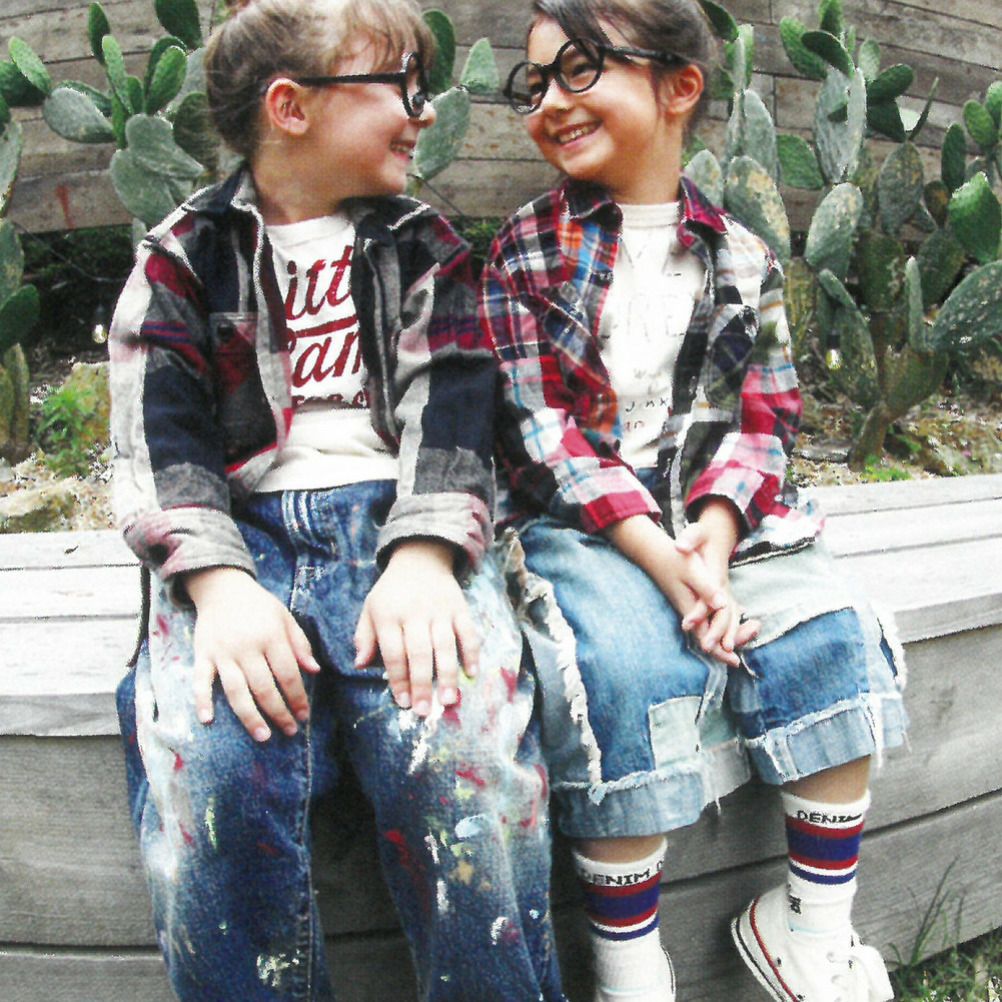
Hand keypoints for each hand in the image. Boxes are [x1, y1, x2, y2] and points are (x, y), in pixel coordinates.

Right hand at [185, 567, 320, 741]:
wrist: (222, 587)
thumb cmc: (259, 605)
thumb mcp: (285, 617)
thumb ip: (300, 644)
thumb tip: (314, 671)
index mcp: (271, 636)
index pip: (288, 674)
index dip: (298, 698)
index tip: (304, 715)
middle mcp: (247, 646)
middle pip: (264, 687)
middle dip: (279, 713)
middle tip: (289, 731)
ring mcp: (222, 653)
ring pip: (236, 691)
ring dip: (250, 716)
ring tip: (263, 736)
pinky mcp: (202, 655)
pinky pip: (200, 680)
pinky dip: (201, 700)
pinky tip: (207, 720)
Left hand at [354, 541, 479, 717]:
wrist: (420, 558)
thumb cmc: (392, 591)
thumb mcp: (370, 608)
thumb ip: (364, 637)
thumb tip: (360, 665)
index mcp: (389, 614)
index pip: (394, 652)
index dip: (398, 679)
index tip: (403, 702)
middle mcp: (415, 613)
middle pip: (419, 652)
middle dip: (422, 684)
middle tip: (424, 710)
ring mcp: (440, 610)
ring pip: (445, 645)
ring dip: (448, 675)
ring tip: (448, 700)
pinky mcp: (459, 607)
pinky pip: (468, 632)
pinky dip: (471, 652)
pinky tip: (471, 674)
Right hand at [605, 513, 751, 667]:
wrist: (653, 552)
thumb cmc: (674, 559)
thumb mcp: (692, 570)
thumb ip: (706, 589)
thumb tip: (723, 604)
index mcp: (691, 608)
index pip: (705, 637)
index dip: (720, 651)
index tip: (735, 662)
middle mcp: (688, 611)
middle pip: (706, 638)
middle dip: (722, 649)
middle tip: (737, 660)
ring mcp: (687, 606)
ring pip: (705, 628)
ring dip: (721, 637)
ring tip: (740, 639)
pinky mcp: (688, 600)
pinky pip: (703, 618)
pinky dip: (716, 623)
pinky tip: (728, 618)